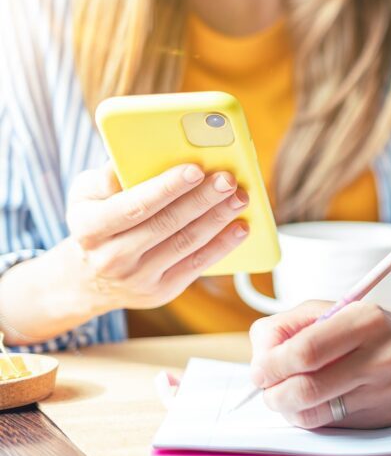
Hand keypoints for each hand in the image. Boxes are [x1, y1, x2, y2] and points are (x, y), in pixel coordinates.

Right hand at [61, 162, 249, 312]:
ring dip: (218, 219)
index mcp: (89, 228)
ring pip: (186, 244)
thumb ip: (104, 178)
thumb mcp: (84, 197)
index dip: (167, 188)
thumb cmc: (95, 224)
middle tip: (228, 179)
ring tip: (240, 197)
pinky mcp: (161, 291)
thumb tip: (129, 163)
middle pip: (167, 224)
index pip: (134, 206)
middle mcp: (112, 257)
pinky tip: (240, 227)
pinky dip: (222, 245)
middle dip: (202, 200)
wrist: (88, 279)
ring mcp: (138, 278)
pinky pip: (197, 265)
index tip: (195, 170)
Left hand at [248, 300, 390, 428]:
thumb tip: (260, 358)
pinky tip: (318, 399)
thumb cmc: (373, 326)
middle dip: (273, 393)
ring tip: (289, 393)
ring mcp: (386, 391)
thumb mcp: (335, 308)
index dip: (271, 365)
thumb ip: (290, 326)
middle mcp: (382, 356)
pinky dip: (313, 415)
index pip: (305, 351)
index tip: (259, 369)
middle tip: (266, 388)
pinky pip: (331, 424)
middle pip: (306, 389)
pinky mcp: (385, 417)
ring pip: (314, 414)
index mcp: (366, 319)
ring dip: (288, 408)